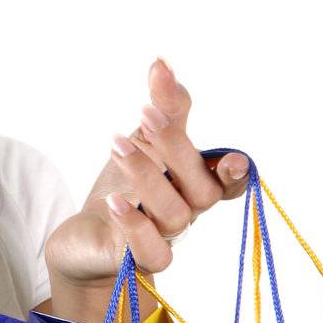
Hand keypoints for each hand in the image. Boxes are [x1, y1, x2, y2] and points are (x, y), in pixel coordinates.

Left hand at [42, 57, 251, 322]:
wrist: (87, 236)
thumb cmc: (126, 187)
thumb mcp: (145, 141)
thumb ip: (164, 109)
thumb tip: (161, 64)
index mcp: (196, 183)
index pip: (229, 181)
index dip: (235, 172)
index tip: (230, 158)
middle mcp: (188, 211)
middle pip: (201, 189)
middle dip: (176, 148)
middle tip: (144, 113)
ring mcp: (166, 237)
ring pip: (175, 214)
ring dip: (146, 176)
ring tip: (116, 145)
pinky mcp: (138, 259)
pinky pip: (151, 250)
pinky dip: (135, 225)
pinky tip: (115, 201)